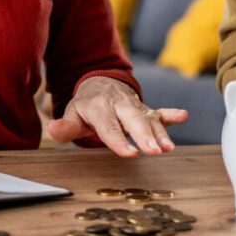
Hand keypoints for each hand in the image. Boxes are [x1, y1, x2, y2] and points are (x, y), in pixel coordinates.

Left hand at [45, 76, 187, 156]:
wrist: (100, 83)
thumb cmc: (86, 106)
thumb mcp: (71, 114)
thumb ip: (65, 126)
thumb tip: (52, 129)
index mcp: (99, 107)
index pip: (109, 126)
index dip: (119, 140)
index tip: (130, 152)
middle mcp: (119, 104)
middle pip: (133, 121)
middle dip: (145, 135)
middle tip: (154, 151)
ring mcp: (134, 106)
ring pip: (149, 119)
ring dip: (160, 132)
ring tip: (169, 147)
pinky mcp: (145, 109)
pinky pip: (159, 111)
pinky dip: (171, 114)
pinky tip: (183, 116)